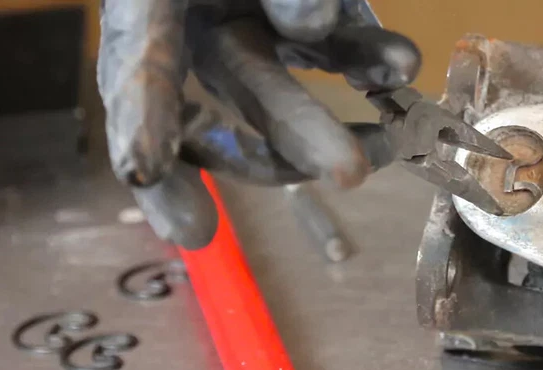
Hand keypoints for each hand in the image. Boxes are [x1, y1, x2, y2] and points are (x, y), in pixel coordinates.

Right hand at [99, 0, 420, 248]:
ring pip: (293, 87)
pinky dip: (373, 61)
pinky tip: (403, 68)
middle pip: (245, 91)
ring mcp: (252, 25)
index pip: (139, 70)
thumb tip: (308, 22)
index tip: (153, 179)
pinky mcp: (309, 19)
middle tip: (350, 173)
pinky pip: (341, 48)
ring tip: (394, 142)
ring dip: (346, 118)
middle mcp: (199, 27)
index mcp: (149, 8)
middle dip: (299, 135)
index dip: (144, 123)